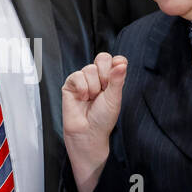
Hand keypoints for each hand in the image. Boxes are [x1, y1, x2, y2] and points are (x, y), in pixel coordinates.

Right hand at [61, 52, 127, 191]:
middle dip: (104, 76)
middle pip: (102, 58)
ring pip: (89, 68)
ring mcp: (83, 80)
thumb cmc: (102, 119)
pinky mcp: (70, 85)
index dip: (116, 65)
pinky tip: (82, 98)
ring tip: (91, 98)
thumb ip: (117, 78)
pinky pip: (76, 76)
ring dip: (93, 86)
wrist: (88, 133)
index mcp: (111, 79)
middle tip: (103, 91)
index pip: (115, 60)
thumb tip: (121, 63)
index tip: (116, 77)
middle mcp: (97, 78)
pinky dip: (81, 88)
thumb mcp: (115, 98)